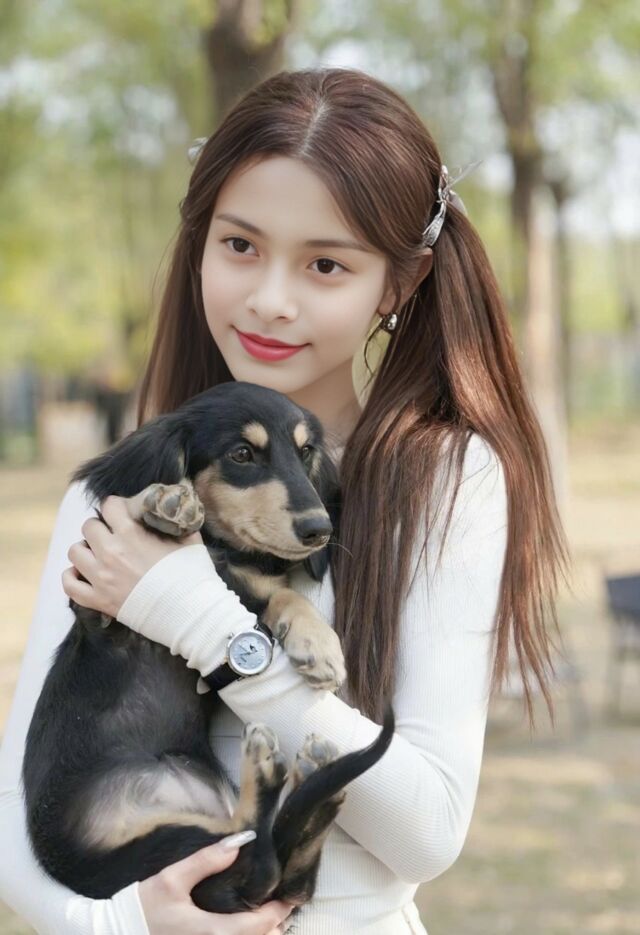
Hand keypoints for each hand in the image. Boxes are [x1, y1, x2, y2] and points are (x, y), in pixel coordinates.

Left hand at [62, 495, 202, 618]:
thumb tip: (174, 507)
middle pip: (89, 526)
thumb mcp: (189, 539)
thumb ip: (177, 520)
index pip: (109, 505)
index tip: (123, 513)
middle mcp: (110, 553)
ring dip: (85, 550)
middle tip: (112, 535)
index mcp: (131, 534)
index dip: (117, 506)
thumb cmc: (192, 575)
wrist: (189, 612)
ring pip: (74, 552)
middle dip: (101, 527)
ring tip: (98, 554)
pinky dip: (73, 577)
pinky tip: (83, 574)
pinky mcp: (98, 600)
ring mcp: (101, 578)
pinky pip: (70, 585)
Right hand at [138, 837, 293, 934]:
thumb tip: (239, 843)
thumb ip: (206, 861)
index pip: (260, 926)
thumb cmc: (143, 908)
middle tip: (278, 903)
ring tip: (264, 916)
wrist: (116, 934)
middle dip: (274, 925)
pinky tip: (242, 928)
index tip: (288, 895)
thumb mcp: (171, 878)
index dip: (279, 910)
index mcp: (212, 933)